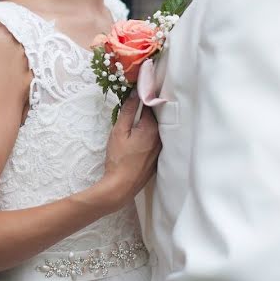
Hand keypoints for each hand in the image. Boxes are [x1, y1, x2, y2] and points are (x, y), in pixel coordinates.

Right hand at [100, 93, 160, 208]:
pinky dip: (149, 135)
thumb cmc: (118, 159)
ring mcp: (160, 150)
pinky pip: (155, 141)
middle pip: (155, 117)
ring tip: (134, 121)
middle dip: (144, 111)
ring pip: (155, 129)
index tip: (133, 94)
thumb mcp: (119, 131)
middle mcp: (161, 138)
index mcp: (152, 129)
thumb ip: (127, 111)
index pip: (149, 105)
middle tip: (132, 106)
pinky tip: (138, 138)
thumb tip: (134, 94)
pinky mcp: (157, 158)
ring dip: (147, 123)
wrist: (121, 186)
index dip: (141, 99)